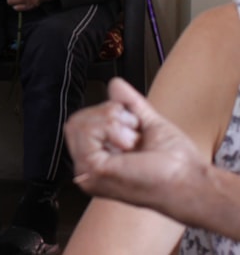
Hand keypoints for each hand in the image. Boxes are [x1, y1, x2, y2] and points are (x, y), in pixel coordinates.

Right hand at [65, 78, 203, 211]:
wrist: (191, 182)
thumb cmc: (177, 166)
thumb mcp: (149, 125)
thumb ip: (130, 105)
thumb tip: (115, 84)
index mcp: (97, 162)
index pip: (79, 126)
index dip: (105, 116)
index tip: (133, 129)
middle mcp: (88, 170)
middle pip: (75, 122)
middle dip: (108, 116)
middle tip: (133, 134)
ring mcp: (87, 173)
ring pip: (78, 124)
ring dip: (111, 122)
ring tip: (132, 141)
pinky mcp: (92, 170)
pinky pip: (86, 131)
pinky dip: (111, 129)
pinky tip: (127, 145)